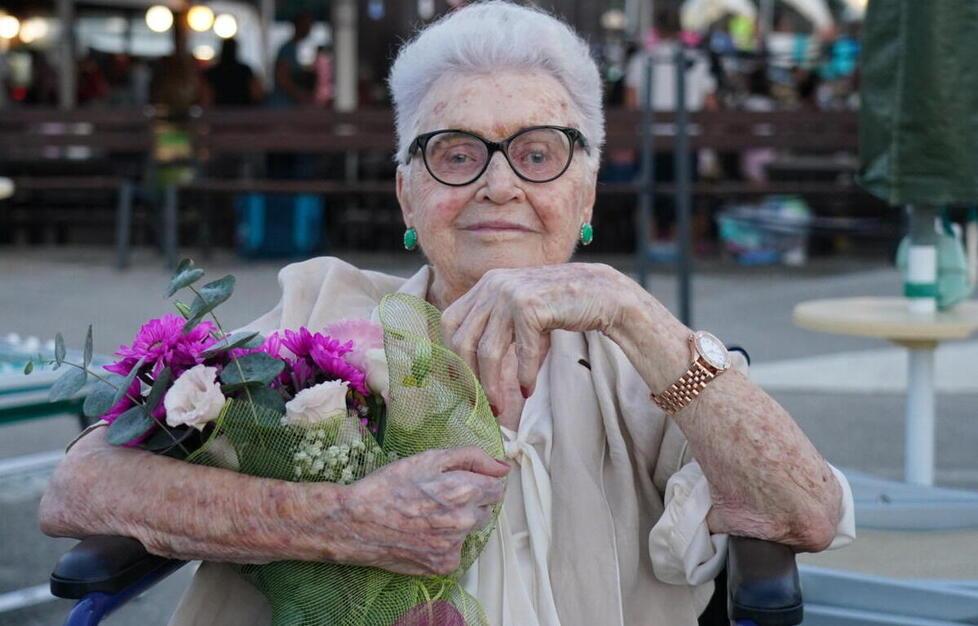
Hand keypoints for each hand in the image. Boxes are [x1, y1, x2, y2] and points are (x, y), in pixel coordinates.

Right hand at [332, 447, 508, 575]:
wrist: (356, 522)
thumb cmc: (390, 485)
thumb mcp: (430, 458)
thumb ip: (472, 458)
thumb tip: (503, 467)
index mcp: (464, 490)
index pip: (497, 488)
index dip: (481, 481)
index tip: (462, 481)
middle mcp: (464, 521)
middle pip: (485, 509)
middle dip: (470, 501)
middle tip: (439, 497)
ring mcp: (454, 546)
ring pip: (470, 530)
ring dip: (458, 522)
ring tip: (428, 515)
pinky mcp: (443, 565)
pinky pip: (456, 550)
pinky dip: (445, 543)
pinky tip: (423, 533)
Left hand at [440, 264, 645, 413]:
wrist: (601, 291)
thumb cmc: (559, 306)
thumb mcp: (519, 308)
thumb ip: (495, 324)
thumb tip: (468, 366)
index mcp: (486, 284)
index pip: (450, 322)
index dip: (450, 355)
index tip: (459, 382)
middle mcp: (493, 284)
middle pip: (463, 340)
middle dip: (469, 377)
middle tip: (479, 403)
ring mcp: (511, 293)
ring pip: (488, 351)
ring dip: (492, 385)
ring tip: (500, 406)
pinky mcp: (532, 306)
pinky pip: (521, 352)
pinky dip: (524, 376)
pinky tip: (527, 389)